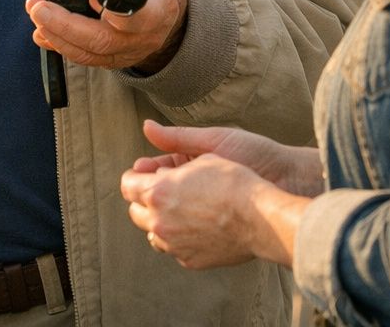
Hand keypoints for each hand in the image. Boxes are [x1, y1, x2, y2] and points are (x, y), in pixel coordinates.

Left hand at [24, 0, 185, 72]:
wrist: (165, 10)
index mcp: (159, 5)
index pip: (130, 6)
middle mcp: (145, 36)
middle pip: (102, 38)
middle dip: (64, 22)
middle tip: (38, 5)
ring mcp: (128, 52)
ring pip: (89, 52)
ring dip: (56, 33)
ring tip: (35, 10)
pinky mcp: (112, 61)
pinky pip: (83, 58)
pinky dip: (59, 44)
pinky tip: (42, 29)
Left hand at [121, 120, 314, 268]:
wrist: (261, 218)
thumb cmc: (235, 181)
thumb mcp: (203, 152)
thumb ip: (171, 143)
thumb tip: (149, 128)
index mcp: (158, 192)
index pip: (128, 185)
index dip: (136, 176)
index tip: (145, 173)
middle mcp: (159, 221)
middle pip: (136, 212)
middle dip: (146, 200)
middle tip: (165, 190)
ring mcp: (173, 244)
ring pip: (153, 234)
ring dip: (161, 221)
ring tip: (182, 209)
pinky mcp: (190, 260)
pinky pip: (175, 249)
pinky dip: (180, 238)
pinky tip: (198, 227)